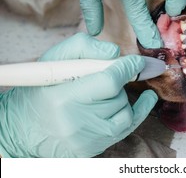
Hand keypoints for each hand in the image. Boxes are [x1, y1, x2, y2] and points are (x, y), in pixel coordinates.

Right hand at [0, 33, 156, 156]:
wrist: (25, 128)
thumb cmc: (40, 91)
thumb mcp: (54, 60)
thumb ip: (84, 47)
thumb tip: (115, 53)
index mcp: (64, 98)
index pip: (109, 81)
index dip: (127, 68)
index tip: (136, 61)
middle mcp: (77, 123)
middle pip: (117, 96)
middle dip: (119, 82)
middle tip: (108, 76)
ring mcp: (87, 139)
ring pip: (124, 111)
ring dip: (121, 98)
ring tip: (106, 92)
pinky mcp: (94, 149)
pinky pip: (127, 128)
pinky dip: (139, 111)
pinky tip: (147, 99)